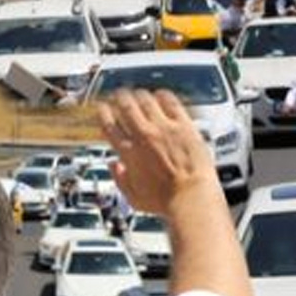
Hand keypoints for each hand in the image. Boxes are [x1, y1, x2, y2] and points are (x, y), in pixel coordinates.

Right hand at [98, 89, 216, 217]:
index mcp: (129, 153)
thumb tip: (114, 166)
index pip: (109, 125)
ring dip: (139, 94)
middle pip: (125, 106)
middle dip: (119, 98)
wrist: (192, 198)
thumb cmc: (166, 202)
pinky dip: (163, 95)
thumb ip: (120, 179)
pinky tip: (161, 94)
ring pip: (145, 100)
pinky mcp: (184, 126)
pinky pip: (170, 102)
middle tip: (119, 96)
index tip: (103, 109)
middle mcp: (143, 137)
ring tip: (138, 93)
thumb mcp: (134, 197)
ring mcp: (164, 129)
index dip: (103, 113)